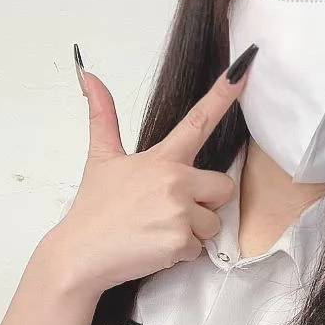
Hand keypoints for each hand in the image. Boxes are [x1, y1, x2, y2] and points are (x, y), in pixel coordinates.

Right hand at [48, 42, 258, 295]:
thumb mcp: (101, 158)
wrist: (81, 253)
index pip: (198, 121)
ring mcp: (179, 212)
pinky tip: (155, 247)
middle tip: (171, 210)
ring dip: (193, 230)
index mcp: (162, 159)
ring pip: (213, 222)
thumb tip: (89, 76)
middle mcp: (175, 181)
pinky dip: (181, 252)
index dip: (223, 94)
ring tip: (158, 229)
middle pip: (224, 187)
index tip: (243, 70)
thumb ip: (103, 116)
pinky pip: (199, 248)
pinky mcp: (179, 241)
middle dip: (207, 202)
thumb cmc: (94, 209)